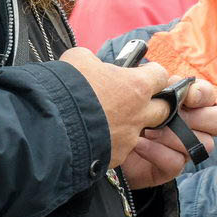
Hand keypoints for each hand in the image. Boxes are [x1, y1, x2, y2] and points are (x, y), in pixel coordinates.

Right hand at [59, 47, 171, 167]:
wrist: (52, 126)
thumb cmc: (68, 88)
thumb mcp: (78, 60)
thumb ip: (93, 61)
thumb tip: (92, 65)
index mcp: (137, 86)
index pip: (161, 75)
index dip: (152, 74)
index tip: (141, 73)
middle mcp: (139, 113)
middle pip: (164, 108)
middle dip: (154, 103)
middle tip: (135, 99)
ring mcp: (129, 138)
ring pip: (140, 131)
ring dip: (130, 124)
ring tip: (110, 119)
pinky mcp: (116, 157)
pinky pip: (120, 148)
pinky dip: (111, 142)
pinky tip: (95, 137)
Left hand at [120, 80, 216, 187]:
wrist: (103, 142)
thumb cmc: (124, 112)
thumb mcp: (143, 94)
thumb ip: (160, 87)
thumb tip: (170, 85)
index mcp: (190, 103)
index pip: (211, 96)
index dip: (203, 94)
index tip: (187, 96)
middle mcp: (195, 126)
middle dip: (199, 117)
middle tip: (174, 116)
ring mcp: (185, 149)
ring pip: (203, 144)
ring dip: (174, 134)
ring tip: (149, 129)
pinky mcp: (170, 168)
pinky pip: (176, 162)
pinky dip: (156, 151)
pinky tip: (138, 144)